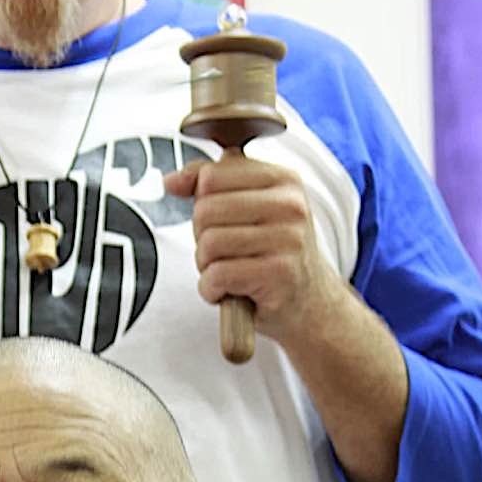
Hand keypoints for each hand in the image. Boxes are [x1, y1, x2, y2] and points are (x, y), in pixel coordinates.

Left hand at [164, 154, 341, 343]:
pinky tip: (229, 291)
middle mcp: (290, 205)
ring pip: (209, 243)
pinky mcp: (278, 273)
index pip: (212, 176)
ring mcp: (288, 239)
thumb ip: (211, 186)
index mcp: (283, 180)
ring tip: (230, 273)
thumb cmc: (273, 256)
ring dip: (207, 267)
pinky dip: (211, 289)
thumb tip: (172, 181)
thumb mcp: (249, 211)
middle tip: (227, 255)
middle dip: (203, 239)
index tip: (222, 224)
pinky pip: (217, 275)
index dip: (203, 204)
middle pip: (205, 210)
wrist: (310, 304)